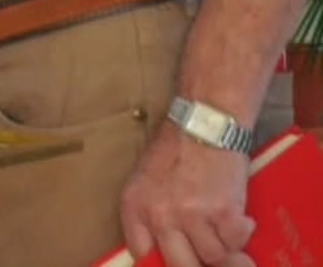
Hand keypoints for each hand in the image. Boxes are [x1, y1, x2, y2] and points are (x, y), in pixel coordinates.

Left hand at [119, 125, 253, 266]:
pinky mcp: (222, 213)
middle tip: (208, 253)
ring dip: (224, 247)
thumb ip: (152, 215)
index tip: (181, 261)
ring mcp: (191, 215)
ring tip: (223, 227)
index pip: (142, 257)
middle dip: (198, 264)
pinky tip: (237, 216)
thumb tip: (163, 251)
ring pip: (213, 258)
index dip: (163, 265)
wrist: (204, 122)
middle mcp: (160, 215)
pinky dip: (240, 234)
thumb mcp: (148, 180)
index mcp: (135, 206)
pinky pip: (235, 244)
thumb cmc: (176, 148)